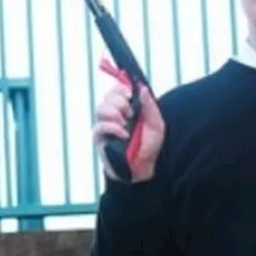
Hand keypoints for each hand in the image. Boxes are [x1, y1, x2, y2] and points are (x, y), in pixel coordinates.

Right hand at [92, 62, 164, 181]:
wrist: (148, 167)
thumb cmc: (151, 146)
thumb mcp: (156, 123)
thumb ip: (149, 105)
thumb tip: (142, 87)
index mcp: (126, 109)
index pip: (116, 91)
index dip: (121, 89)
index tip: (130, 94)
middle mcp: (114, 116)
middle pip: (107, 98)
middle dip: (119, 101)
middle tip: (130, 111)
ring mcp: (106, 128)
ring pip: (101, 110)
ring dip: (114, 111)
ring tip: (126, 120)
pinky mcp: (101, 141)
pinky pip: (99, 127)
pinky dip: (112, 127)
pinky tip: (123, 133)